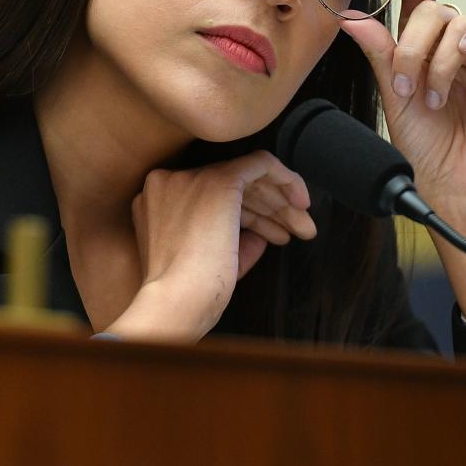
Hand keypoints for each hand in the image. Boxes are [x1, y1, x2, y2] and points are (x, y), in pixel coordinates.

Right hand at [106, 151, 314, 341]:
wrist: (176, 301)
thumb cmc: (189, 295)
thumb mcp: (210, 262)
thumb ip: (233, 241)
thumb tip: (258, 235)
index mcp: (160, 202)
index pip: (214, 201)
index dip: (250, 215)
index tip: (274, 236)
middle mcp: (170, 183)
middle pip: (232, 190)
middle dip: (269, 210)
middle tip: (297, 231)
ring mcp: (192, 178)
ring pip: (248, 179)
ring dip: (280, 204)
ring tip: (304, 229)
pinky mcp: (219, 180)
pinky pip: (260, 163)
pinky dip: (285, 179)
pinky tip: (301, 202)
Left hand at [339, 0, 465, 356]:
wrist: (451, 185)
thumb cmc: (425, 145)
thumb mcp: (393, 94)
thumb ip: (380, 52)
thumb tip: (350, 15)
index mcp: (426, 42)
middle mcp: (457, 40)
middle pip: (434, 8)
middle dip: (413, 45)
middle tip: (406, 85)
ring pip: (462, 20)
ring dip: (441, 58)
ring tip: (434, 96)